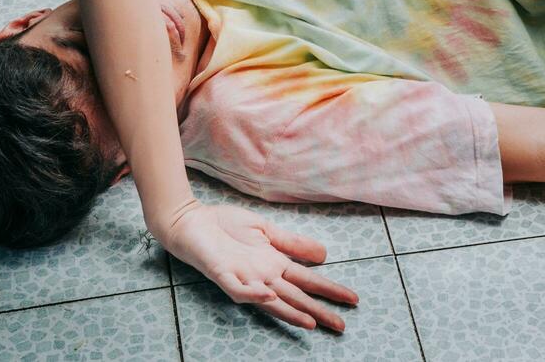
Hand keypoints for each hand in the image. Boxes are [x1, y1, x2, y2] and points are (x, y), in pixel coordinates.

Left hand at [160, 201, 358, 330]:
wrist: (192, 220)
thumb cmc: (226, 226)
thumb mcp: (266, 230)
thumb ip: (292, 243)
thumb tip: (324, 254)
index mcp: (274, 265)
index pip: (308, 281)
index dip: (329, 290)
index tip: (353, 300)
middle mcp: (262, 276)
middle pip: (296, 296)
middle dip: (320, 310)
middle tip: (341, 326)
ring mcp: (243, 278)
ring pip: (271, 301)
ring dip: (290, 312)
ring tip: (311, 322)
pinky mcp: (223, 275)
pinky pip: (239, 290)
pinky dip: (254, 295)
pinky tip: (270, 295)